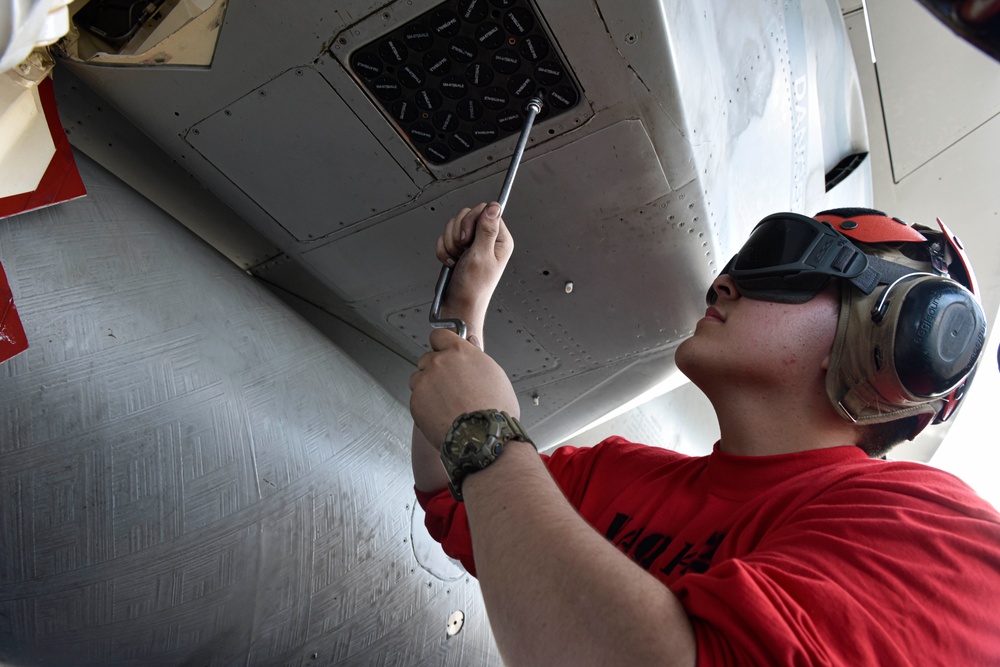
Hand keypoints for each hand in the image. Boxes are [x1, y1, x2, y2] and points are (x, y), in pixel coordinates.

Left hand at [409, 328, 519, 446]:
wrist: (482, 438)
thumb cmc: (494, 410)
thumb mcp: (495, 375)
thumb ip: (476, 355)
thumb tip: (471, 342)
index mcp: (459, 351)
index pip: (439, 335)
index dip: (441, 345)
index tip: (444, 352)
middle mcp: (439, 362)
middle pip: (427, 358)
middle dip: (435, 370)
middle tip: (450, 386)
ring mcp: (425, 381)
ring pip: (418, 379)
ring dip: (427, 387)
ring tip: (446, 403)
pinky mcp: (415, 401)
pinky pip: (416, 399)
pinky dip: (424, 406)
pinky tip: (441, 414)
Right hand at [437, 203, 513, 346]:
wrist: (458, 304)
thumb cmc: (473, 288)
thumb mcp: (481, 256)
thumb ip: (487, 230)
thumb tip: (494, 207)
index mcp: (500, 240)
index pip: (486, 210)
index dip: (472, 221)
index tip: (468, 238)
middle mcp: (487, 239)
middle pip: (467, 214)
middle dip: (459, 232)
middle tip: (462, 250)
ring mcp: (472, 243)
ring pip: (454, 224)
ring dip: (450, 242)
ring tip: (457, 258)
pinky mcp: (459, 248)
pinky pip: (445, 236)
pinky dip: (444, 250)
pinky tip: (451, 262)